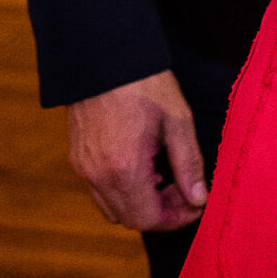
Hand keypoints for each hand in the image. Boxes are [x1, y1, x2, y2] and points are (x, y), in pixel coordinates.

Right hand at [68, 69, 206, 230]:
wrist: (104, 58)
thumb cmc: (145, 85)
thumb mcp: (178, 121)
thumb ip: (189, 164)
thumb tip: (199, 198)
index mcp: (124, 169)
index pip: (148, 219)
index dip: (176, 219)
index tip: (196, 204)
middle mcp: (98, 176)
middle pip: (129, 219)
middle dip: (161, 213)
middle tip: (184, 190)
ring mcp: (83, 169)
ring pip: (112, 209)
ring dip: (141, 204)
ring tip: (165, 177)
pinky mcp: (77, 159)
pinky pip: (99, 192)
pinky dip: (123, 191)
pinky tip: (143, 168)